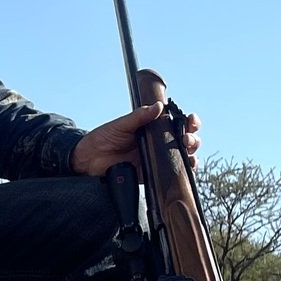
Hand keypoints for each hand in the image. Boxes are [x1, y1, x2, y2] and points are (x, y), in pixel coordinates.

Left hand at [70, 102, 200, 175]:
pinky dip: (183, 171)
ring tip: (187, 149)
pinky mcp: (152, 174)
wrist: (88, 159)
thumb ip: (139, 116)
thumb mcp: (121, 124)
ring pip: (184, 157)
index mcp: (153, 128)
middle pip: (186, 140)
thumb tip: (158, 106)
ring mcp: (157, 159)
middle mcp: (159, 143)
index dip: (190, 121)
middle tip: (186, 138)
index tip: (191, 120)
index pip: (178, 123)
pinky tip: (186, 166)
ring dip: (192, 153)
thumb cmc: (103, 138)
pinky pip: (172, 174)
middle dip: (193, 138)